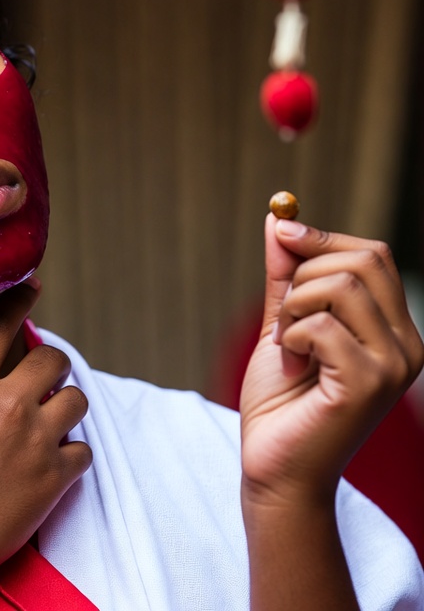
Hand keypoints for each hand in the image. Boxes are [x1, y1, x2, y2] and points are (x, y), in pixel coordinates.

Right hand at [0, 282, 91, 605]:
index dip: (18, 301)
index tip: (31, 288)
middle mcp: (6, 404)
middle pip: (53, 359)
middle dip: (53, 366)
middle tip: (46, 379)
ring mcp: (35, 440)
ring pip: (77, 399)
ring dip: (68, 405)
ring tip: (54, 420)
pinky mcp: (54, 478)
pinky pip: (83, 451)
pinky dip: (73, 455)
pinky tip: (56, 464)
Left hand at [240, 215, 423, 503]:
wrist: (274, 464)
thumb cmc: (281, 398)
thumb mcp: (281, 322)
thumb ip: (285, 274)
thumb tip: (278, 219)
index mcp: (393, 327)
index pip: (373, 255)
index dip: (322, 237)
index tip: (281, 232)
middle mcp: (408, 345)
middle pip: (362, 261)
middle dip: (302, 275)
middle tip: (283, 318)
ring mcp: (395, 366)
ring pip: (341, 286)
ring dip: (293, 307)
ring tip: (286, 343)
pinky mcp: (370, 385)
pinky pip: (322, 326)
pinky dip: (290, 336)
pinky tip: (291, 365)